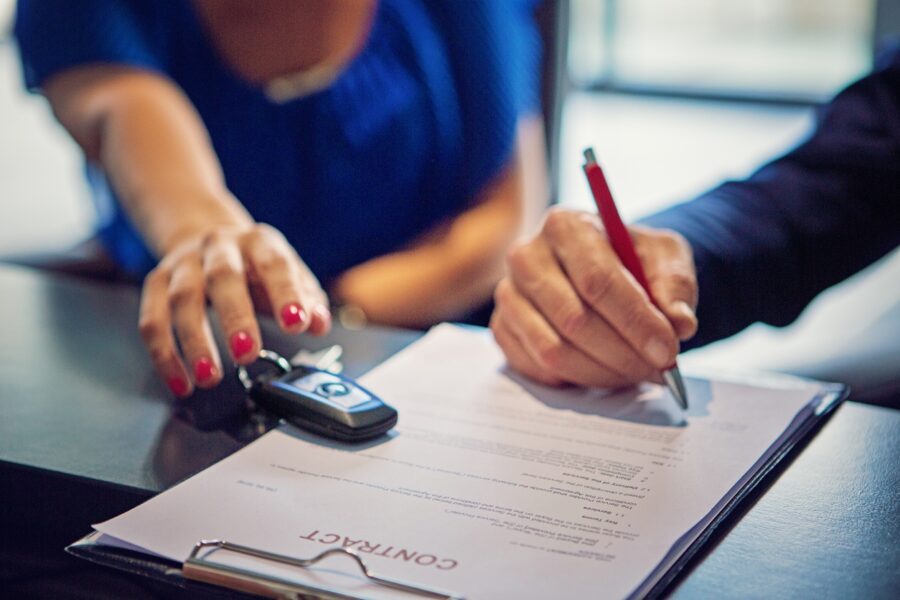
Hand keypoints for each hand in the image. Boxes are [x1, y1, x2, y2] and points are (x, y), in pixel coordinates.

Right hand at [138, 223, 330, 397]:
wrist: (211, 238)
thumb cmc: (256, 266)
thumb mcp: (289, 275)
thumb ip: (308, 300)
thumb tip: (319, 324)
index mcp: (259, 243)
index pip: (275, 265)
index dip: (286, 294)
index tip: (296, 324)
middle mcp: (219, 247)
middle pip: (222, 278)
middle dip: (235, 318)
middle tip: (245, 354)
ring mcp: (184, 263)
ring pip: (182, 299)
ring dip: (194, 341)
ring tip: (209, 377)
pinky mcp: (156, 282)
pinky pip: (153, 319)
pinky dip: (164, 355)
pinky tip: (180, 382)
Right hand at [490, 209, 697, 387]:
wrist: (599, 268)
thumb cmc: (630, 259)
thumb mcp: (664, 255)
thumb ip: (675, 283)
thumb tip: (679, 322)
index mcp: (565, 225)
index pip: (597, 280)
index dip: (635, 321)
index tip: (667, 350)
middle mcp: (526, 256)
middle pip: (574, 319)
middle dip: (623, 354)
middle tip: (659, 371)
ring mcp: (508, 295)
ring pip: (554, 350)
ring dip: (602, 372)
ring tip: (636, 373)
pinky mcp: (502, 328)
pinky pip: (538, 368)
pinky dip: (576, 379)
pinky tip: (604, 370)